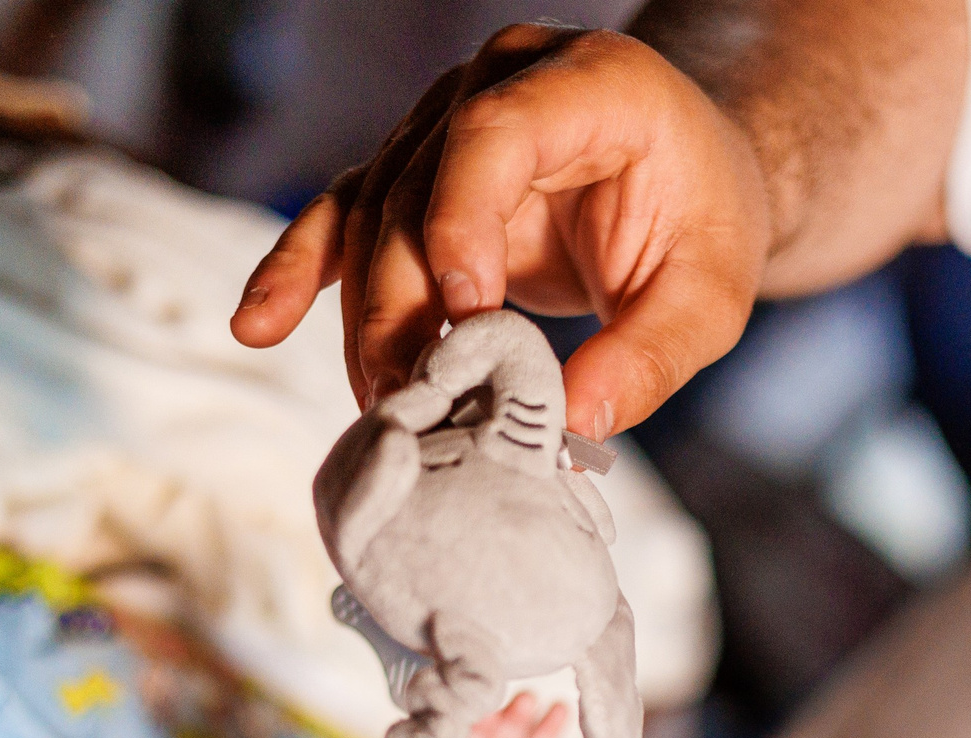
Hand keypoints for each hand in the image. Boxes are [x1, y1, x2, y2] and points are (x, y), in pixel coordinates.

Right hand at [231, 24, 769, 437]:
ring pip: (373, 215)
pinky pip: (343, 216)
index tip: (468, 319)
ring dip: (366, 321)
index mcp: (587, 82)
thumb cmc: (704, 221)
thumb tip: (579, 422)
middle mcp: (499, 84)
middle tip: (410, 403)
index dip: (462, 223)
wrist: (689, 172)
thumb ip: (654, 354)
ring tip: (380, 411)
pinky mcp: (413, 172)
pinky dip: (299, 272)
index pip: (492, 136)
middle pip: (414, 188)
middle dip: (403, 305)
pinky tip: (256, 325)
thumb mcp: (713, 293)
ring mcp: (443, 121)